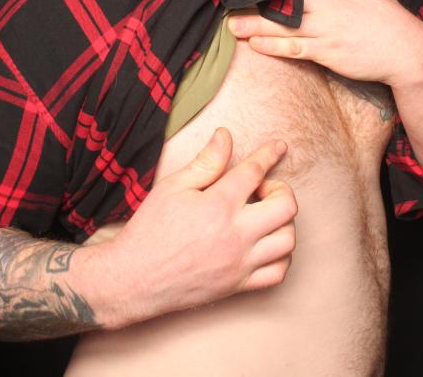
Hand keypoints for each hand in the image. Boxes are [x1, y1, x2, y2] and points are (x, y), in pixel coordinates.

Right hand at [89, 128, 297, 324]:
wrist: (133, 280)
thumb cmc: (150, 231)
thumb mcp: (172, 187)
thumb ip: (205, 162)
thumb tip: (225, 136)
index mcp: (218, 205)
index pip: (255, 171)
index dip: (269, 154)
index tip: (278, 147)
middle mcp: (235, 235)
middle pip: (286, 207)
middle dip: (281, 190)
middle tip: (261, 190)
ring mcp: (240, 263)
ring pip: (288, 240)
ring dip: (284, 223)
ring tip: (263, 217)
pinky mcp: (239, 285)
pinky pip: (278, 273)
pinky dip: (281, 257)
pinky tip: (266, 244)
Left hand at [227, 0, 422, 86]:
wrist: (405, 49)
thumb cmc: (387, 16)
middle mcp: (327, 1)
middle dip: (255, 0)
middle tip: (233, 4)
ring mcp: (325, 27)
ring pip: (281, 24)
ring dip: (254, 25)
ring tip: (234, 27)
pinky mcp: (326, 51)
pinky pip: (292, 47)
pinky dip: (271, 45)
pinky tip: (256, 44)